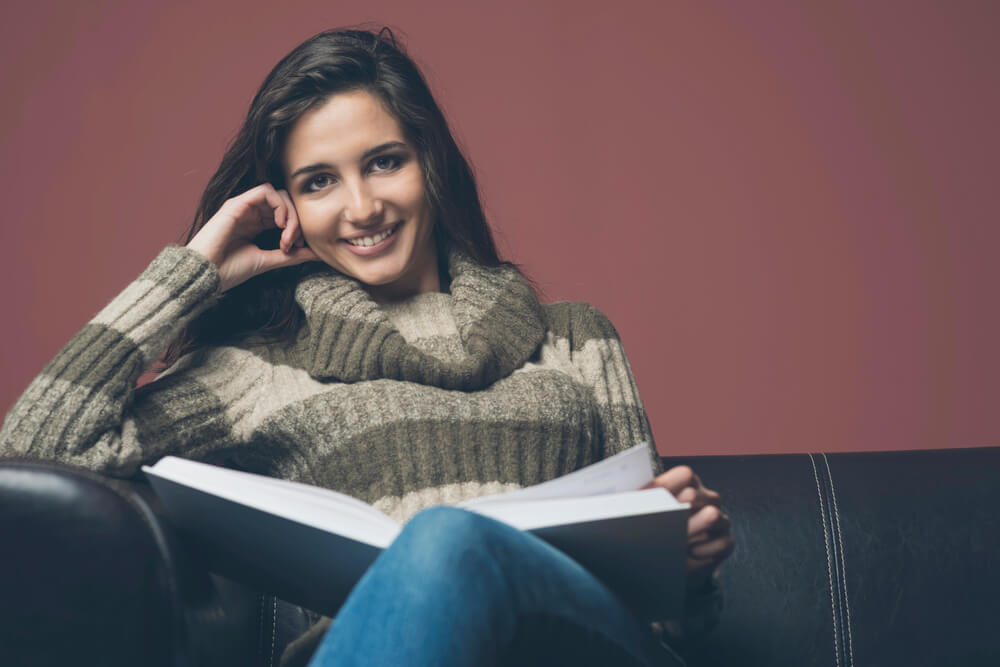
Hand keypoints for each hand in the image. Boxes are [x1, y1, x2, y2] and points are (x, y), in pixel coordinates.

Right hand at [187, 183, 318, 291]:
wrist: (206, 275)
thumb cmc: (230, 271)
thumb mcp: (268, 261)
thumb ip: (291, 256)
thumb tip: (317, 253)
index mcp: (256, 225)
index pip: (285, 214)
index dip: (297, 227)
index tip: (298, 248)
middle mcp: (250, 213)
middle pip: (285, 202)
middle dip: (297, 220)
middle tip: (294, 242)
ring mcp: (243, 207)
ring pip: (278, 194)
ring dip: (290, 213)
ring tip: (288, 234)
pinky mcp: (236, 204)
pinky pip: (265, 190)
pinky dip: (279, 204)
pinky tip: (280, 223)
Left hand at [645, 466, 733, 575]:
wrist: (667, 559)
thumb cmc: (652, 530)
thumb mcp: (643, 512)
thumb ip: (642, 500)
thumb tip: (637, 496)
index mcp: (685, 484)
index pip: (684, 475)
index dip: (669, 486)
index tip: (654, 499)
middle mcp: (706, 499)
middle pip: (698, 496)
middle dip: (681, 510)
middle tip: (667, 520)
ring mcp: (719, 519)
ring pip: (713, 516)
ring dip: (694, 529)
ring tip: (679, 540)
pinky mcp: (725, 541)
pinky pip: (723, 542)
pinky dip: (707, 549)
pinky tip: (692, 552)